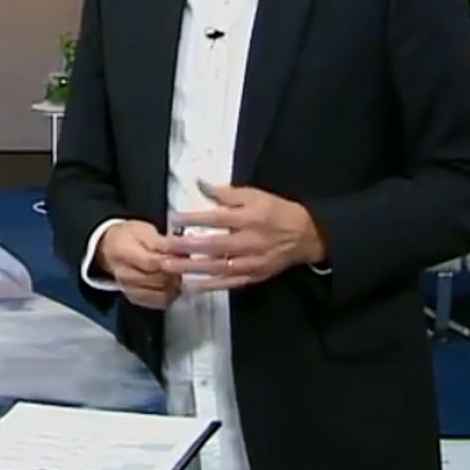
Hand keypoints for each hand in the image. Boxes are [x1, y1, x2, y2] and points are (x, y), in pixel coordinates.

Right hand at [94, 220, 181, 309]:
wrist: (109, 249)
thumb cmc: (129, 237)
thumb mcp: (144, 231)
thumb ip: (163, 242)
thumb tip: (184, 248)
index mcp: (123, 252)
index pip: (152, 262)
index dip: (173, 262)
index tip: (186, 257)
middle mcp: (124, 275)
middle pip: (158, 280)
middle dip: (176, 273)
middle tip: (187, 264)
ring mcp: (129, 289)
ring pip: (162, 294)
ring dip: (176, 285)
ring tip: (180, 273)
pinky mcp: (135, 299)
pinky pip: (159, 303)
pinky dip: (170, 294)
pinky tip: (173, 284)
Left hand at [163, 180, 325, 291]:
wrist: (305, 236)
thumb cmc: (276, 212)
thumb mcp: (254, 195)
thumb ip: (226, 192)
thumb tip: (199, 183)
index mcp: (249, 218)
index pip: (216, 218)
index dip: (193, 218)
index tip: (172, 218)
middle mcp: (249, 241)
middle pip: (213, 245)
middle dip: (186, 247)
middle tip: (164, 246)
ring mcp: (251, 262)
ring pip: (217, 267)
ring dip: (191, 268)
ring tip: (168, 266)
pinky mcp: (253, 277)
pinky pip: (228, 283)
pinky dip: (208, 285)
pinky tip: (189, 285)